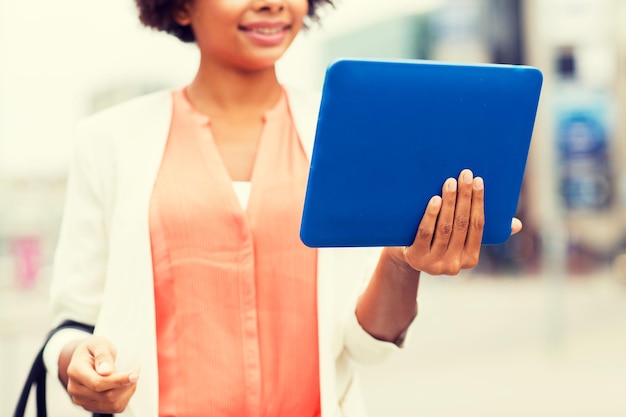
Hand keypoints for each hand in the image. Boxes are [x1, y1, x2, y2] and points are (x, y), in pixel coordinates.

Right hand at [63, 336, 139, 413]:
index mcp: (75, 371)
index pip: (98, 383)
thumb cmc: (93, 349)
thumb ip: (103, 356)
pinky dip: (125, 397)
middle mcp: (75, 389)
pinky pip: (114, 407)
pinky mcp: (91, 405)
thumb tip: (106, 371)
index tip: (135, 374)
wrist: (86, 357)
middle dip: (126, 384)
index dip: (119, 381)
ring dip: (128, 391)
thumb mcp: (99, 344)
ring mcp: (82, 400)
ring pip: (112, 404)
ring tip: (131, 376)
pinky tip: (126, 384)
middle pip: (107, 396)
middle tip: (136, 370)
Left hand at [399, 169, 521, 274]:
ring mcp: (434, 263)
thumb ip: (482, 231)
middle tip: (465, 175)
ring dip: (450, 202)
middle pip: (462, 224)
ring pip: (445, 227)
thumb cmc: (437, 241)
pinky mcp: (416, 258)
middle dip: (465, 197)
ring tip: (450, 182)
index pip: (478, 226)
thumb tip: (517, 225)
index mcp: (470, 259)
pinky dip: (431, 215)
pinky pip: (426, 233)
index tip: (478, 181)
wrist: (405, 257)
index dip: (479, 203)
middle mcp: (454, 264)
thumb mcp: (459, 240)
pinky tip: (435, 199)